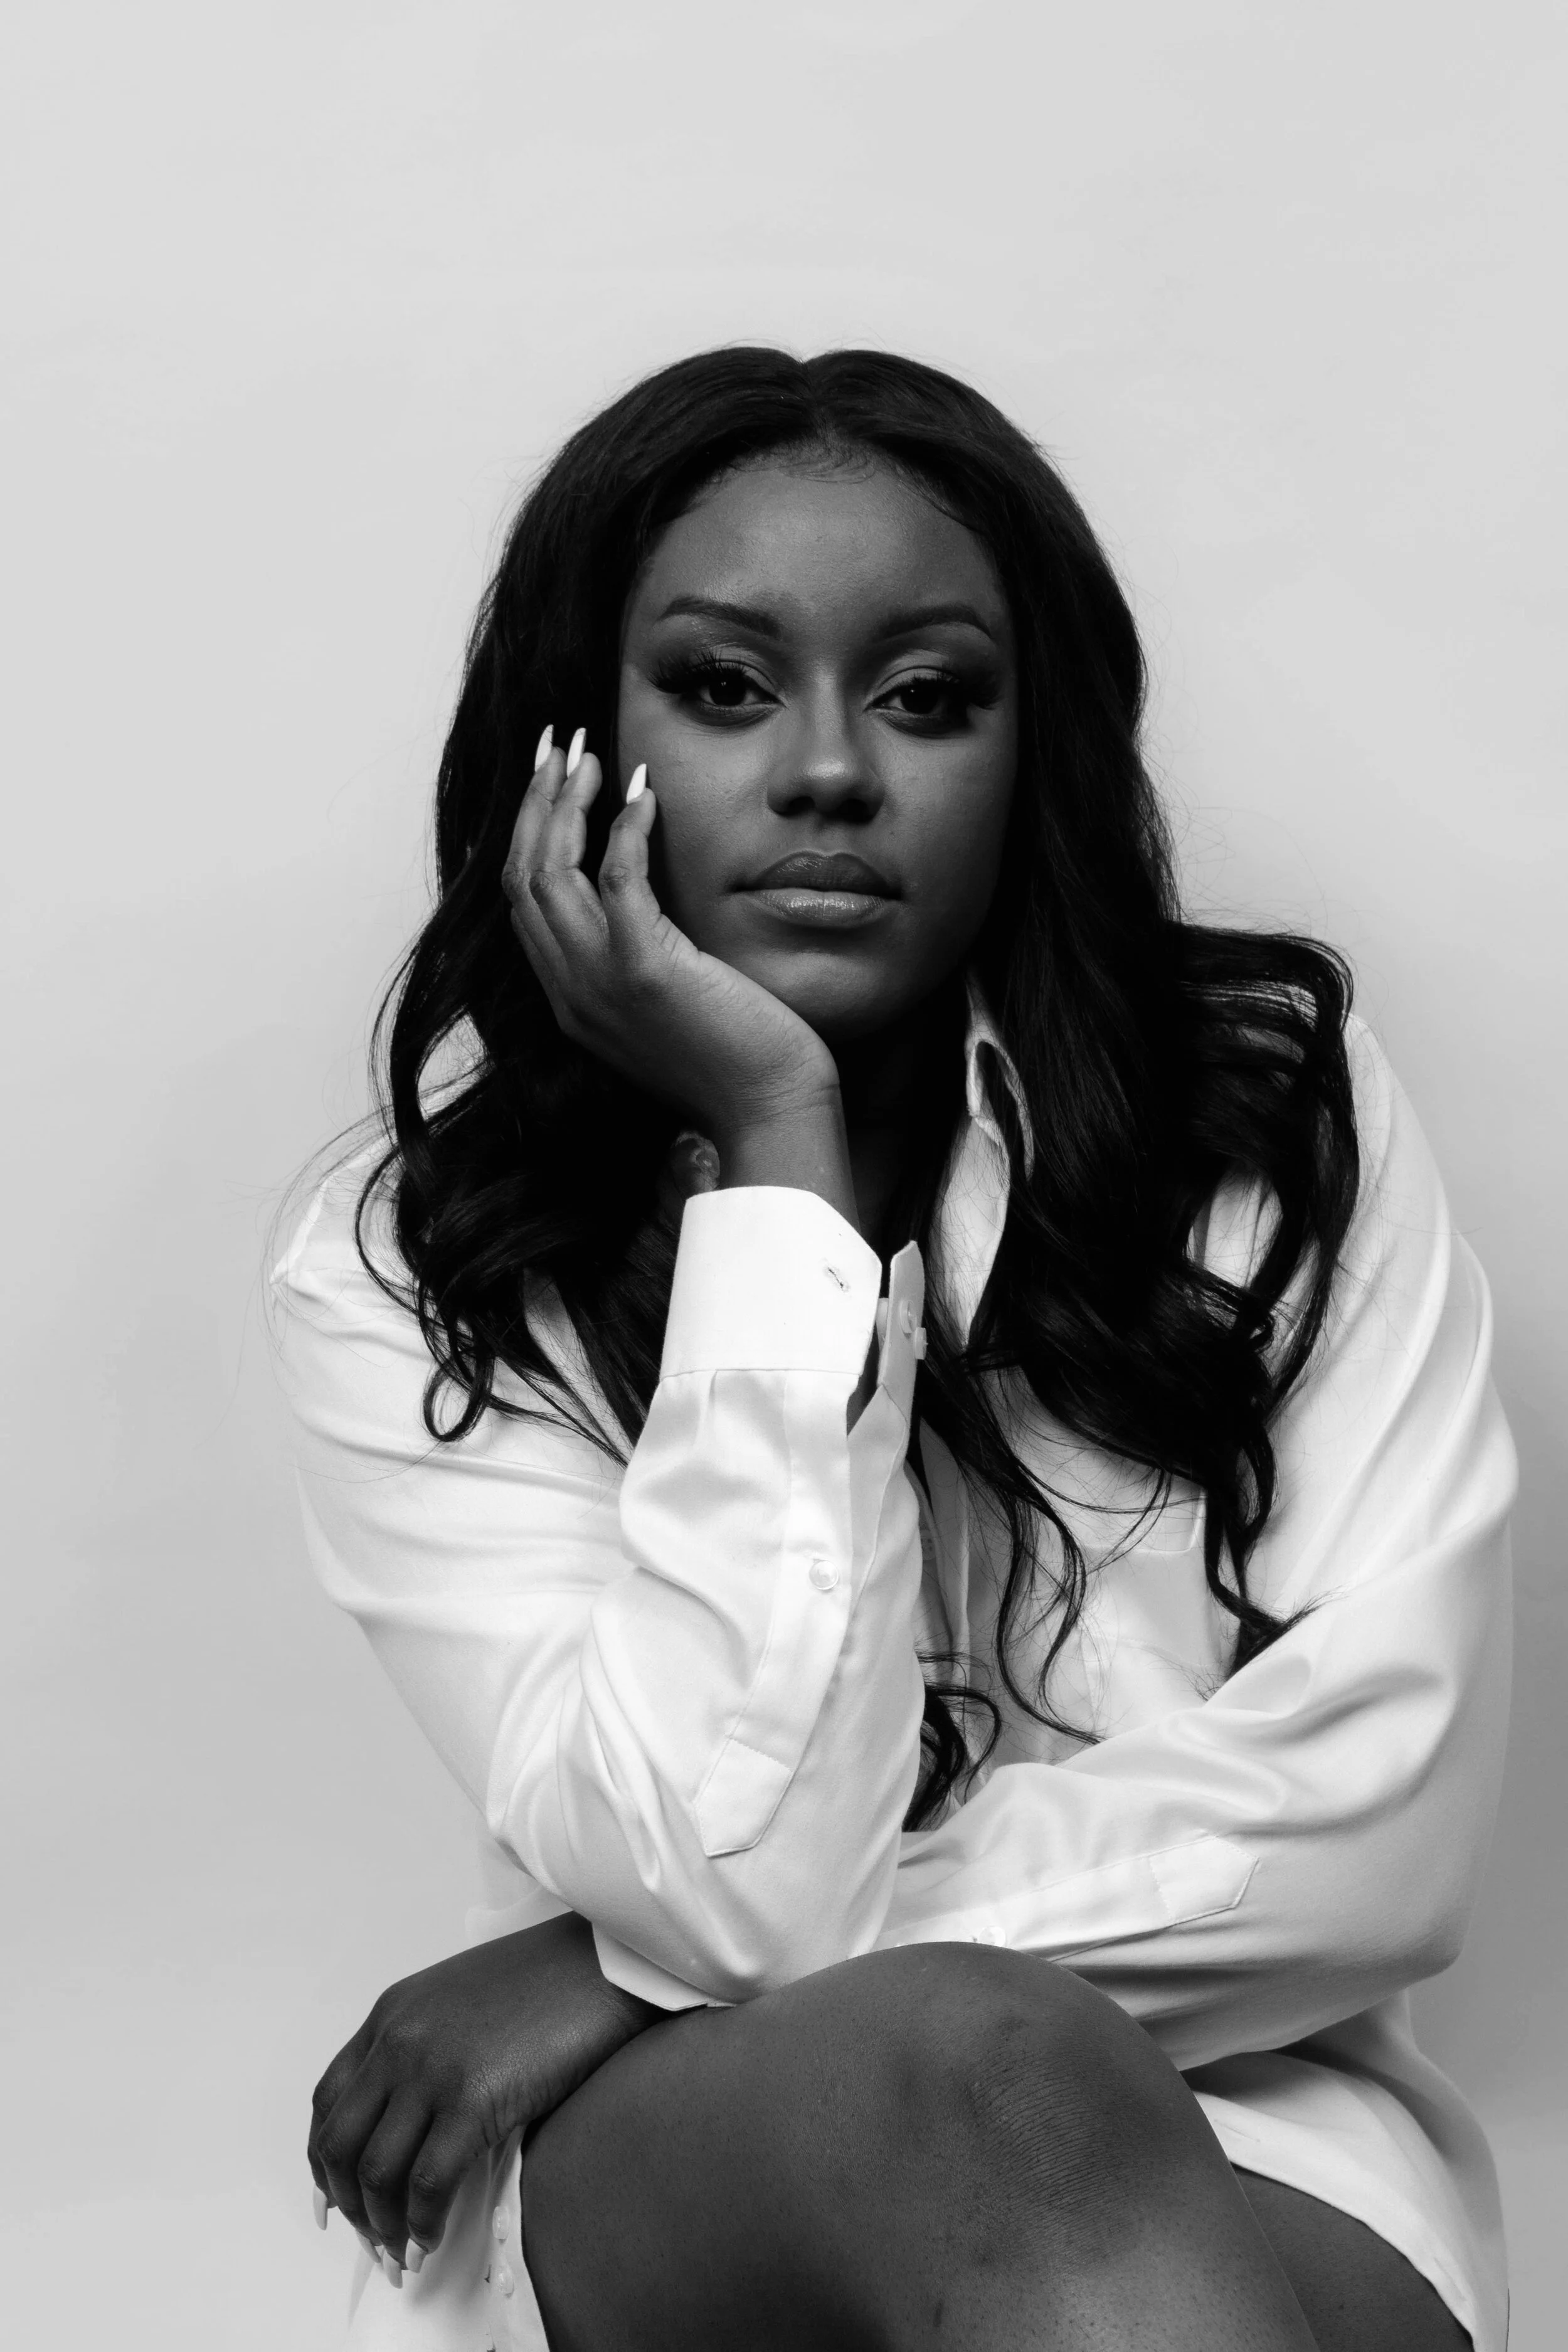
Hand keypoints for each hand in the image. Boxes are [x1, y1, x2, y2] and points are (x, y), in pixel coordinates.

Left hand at [308, 1912, 658, 2272]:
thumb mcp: (460, 2000)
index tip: (335, 2201)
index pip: (329, 2101)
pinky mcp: (473, 2099)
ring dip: (383, 2224)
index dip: (324, 2162)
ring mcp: (431, 2069)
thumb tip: (413, 2123)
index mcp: (391, 2015)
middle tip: (373, 2240)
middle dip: (348, 2204)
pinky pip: (428, 2183)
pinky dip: (422, 2224)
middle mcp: (398, 2041)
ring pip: (375, 2171)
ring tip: (403, 2252)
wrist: (602, 1960)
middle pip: (339, 2143)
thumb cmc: (547, 1980)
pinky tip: (433, 2239)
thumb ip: (424, 2048)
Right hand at [502, 730, 838, 1151]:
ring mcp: (600, 985)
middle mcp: (571, 993)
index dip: (528, 833)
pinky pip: (616, 882)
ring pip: (549, 873)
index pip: (522, 903)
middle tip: (559, 745)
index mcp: (572, 1001)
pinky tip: (644, 792)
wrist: (769, 1113)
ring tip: (590, 754)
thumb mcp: (671, 1004)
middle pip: (521, 878)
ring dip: (567, 804)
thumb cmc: (739, 1059)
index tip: (550, 780)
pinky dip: (624, 830)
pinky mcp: (646, 974)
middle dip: (535, 803)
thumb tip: (645, 897)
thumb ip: (641, 957)